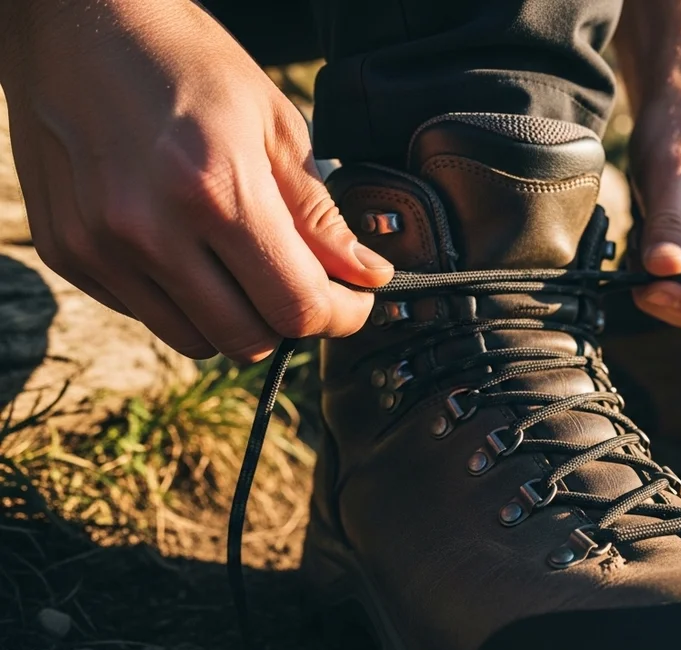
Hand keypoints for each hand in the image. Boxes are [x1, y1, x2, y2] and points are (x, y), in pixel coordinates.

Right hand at [0, 0, 391, 361]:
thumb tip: (365, 274)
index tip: (355, 301)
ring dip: (236, 319)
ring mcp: (100, 248)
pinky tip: (190, 249)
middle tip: (306, 285)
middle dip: (290, 321)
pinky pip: (145, 315)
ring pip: (195, 340)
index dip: (340, 315)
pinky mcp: (67, 253)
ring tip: (247, 266)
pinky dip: (181, 300)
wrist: (74, 22)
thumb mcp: (274, 124)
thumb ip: (319, 214)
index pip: (295, 305)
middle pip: (248, 339)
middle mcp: (150, 231)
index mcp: (215, 192)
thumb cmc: (182, 59)